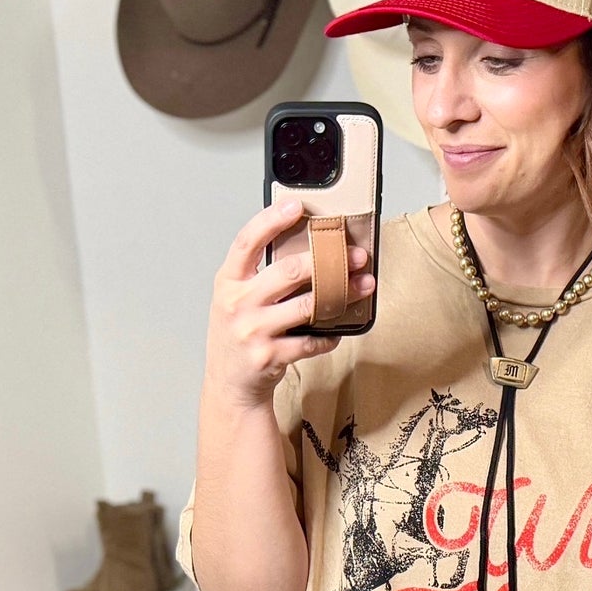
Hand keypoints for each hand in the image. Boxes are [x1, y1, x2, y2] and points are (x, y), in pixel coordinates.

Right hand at [203, 200, 375, 407]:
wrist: (229, 384)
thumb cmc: (237, 335)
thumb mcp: (235, 299)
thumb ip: (259, 275)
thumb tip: (306, 249)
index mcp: (228, 282)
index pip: (247, 242)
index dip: (271, 221)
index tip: (297, 206)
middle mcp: (237, 304)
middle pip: (287, 272)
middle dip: (328, 261)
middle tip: (355, 255)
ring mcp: (252, 331)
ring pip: (306, 306)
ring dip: (342, 294)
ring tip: (363, 286)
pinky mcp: (270, 356)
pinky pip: (310, 341)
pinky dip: (329, 335)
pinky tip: (339, 329)